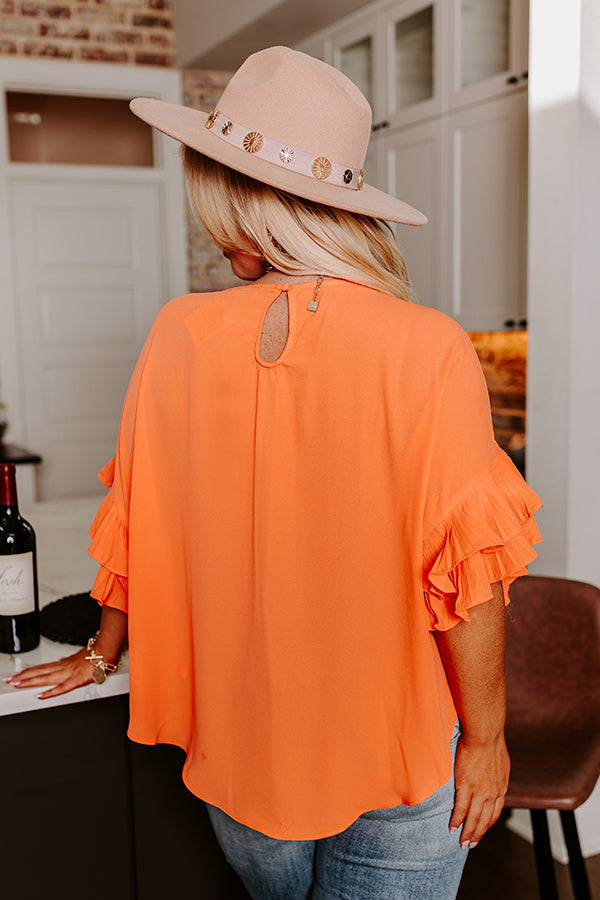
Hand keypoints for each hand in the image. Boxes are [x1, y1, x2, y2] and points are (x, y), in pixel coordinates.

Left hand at [5, 648, 94, 698]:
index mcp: (63, 663)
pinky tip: (40, 696)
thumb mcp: (78, 656)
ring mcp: (68, 674)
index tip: (17, 674)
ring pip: (45, 678)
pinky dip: (50, 692)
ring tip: (17, 684)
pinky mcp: (76, 681)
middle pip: (39, 672)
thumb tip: (61, 661)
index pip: (41, 667)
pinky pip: (61, 688)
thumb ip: (68, 661)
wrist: (106, 651)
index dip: (28, 671)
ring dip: (30, 681)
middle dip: (23, 676)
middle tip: (10, 680)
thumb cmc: (95, 654)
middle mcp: (63, 667)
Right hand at [450, 733, 509, 847]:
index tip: (481, 831)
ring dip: (468, 833)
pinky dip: (456, 820)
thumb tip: (493, 775)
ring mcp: (479, 791)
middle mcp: (492, 793)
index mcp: (501, 787)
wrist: (485, 734)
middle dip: (478, 834)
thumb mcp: (500, 762)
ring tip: (462, 842)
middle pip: (485, 820)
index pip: (495, 812)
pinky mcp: (466, 786)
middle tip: (470, 845)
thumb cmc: (491, 741)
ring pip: (473, 818)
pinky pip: (460, 808)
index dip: (487, 824)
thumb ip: (496, 773)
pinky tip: (452, 828)